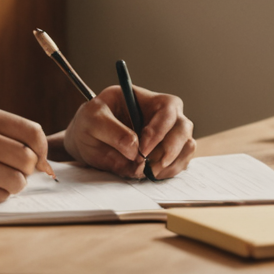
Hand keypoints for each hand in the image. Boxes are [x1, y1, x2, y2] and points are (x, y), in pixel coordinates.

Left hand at [63, 85, 194, 178]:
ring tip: (148, 172)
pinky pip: (180, 162)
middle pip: (184, 127)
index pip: (167, 107)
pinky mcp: (167, 153)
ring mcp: (167, 135)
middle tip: (151, 166)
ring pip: (187, 146)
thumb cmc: (90, 122)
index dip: (160, 129)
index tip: (143, 150)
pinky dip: (169, 172)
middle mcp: (162, 115)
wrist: (87, 140)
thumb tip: (135, 150)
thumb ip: (113, 132)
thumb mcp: (92, 120)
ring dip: (171, 163)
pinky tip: (151, 174)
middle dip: (171, 149)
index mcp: (145, 99)